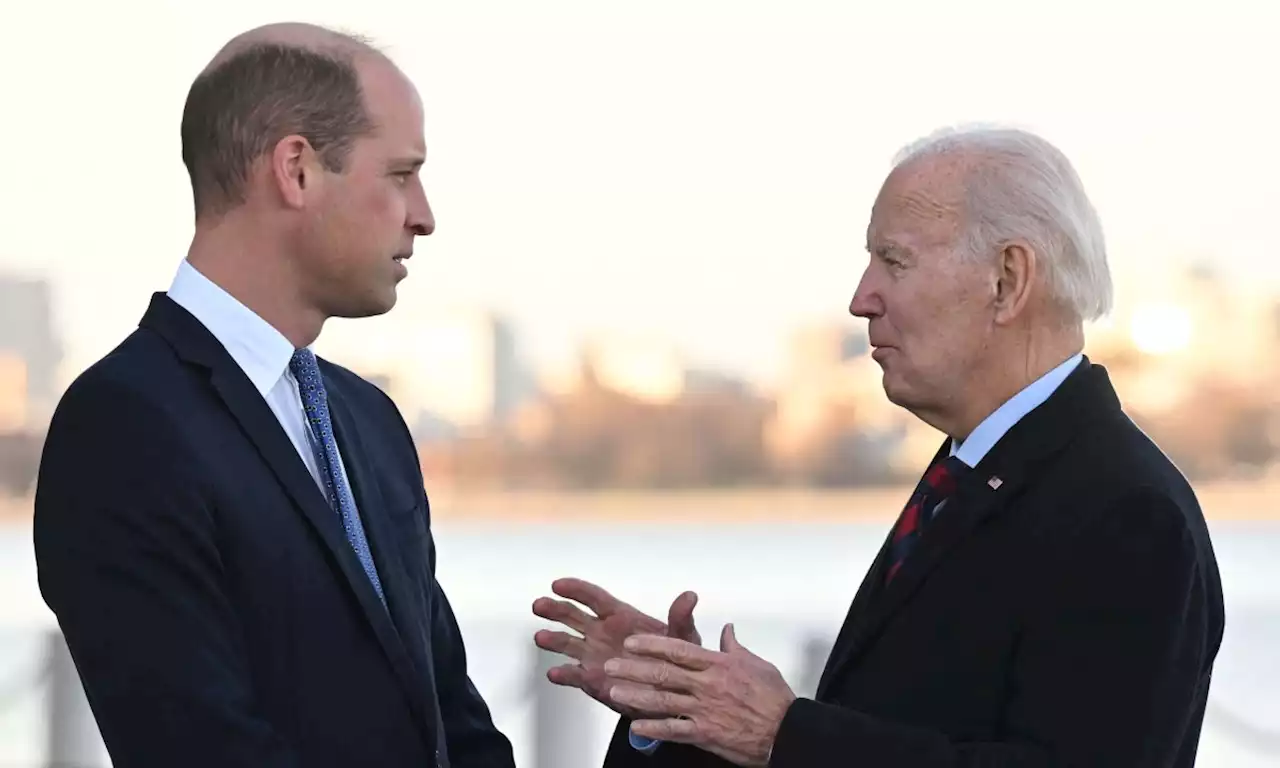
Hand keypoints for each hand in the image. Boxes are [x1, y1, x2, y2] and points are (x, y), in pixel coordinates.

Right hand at [532, 577, 699, 718]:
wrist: (672, 694)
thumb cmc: (676, 659)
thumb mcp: (683, 638)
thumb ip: (680, 618)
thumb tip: (689, 596)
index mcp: (621, 617)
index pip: (594, 598)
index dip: (575, 589)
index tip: (558, 585)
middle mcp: (602, 633)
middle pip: (573, 617)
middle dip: (555, 609)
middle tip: (540, 605)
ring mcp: (595, 656)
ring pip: (568, 644)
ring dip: (553, 640)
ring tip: (541, 637)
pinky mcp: (592, 680)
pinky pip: (574, 676)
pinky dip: (563, 675)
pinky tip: (555, 673)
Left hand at [605, 623, 795, 766]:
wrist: (789, 731)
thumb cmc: (775, 698)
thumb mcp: (757, 664)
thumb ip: (734, 647)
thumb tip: (727, 629)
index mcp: (719, 664)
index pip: (678, 650)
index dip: (651, 645)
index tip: (632, 642)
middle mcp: (708, 685)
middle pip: (664, 673)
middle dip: (634, 668)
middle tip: (611, 665)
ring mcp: (705, 710)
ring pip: (663, 700)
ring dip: (636, 695)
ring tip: (614, 691)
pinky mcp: (706, 733)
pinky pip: (674, 729)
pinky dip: (654, 727)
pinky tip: (635, 724)